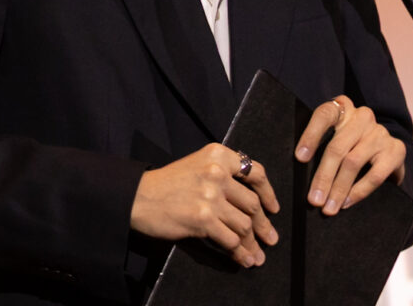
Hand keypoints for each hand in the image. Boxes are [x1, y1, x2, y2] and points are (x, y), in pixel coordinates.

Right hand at [131, 143, 279, 267]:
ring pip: (244, 225)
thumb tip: (253, 203)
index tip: (273, 208)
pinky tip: (243, 259)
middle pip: (252, 204)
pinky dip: (240, 253)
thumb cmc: (166, 183)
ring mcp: (211, 196)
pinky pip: (231, 240)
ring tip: (258, 255)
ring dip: (253, 244)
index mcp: (217, 155)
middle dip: (264, 226)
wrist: (138, 197)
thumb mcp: (197, 165)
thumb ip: (222, 175)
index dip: (268, 193)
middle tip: (270, 239)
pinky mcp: (203, 219)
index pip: (255, 172)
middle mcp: (217, 172)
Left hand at [296, 95, 407, 214]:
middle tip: (314, 199)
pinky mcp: (396, 150)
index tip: (300, 158)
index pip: (323, 115)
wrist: (387, 150)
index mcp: (342, 108)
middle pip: (337, 147)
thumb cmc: (350, 144)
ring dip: (339, 189)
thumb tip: (299, 170)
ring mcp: (380, 133)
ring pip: (353, 163)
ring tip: (329, 207)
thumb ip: (320, 144)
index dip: (310, 136)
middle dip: (323, 177)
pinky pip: (375, 175)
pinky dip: (359, 192)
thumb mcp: (335, 136)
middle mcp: (362, 117)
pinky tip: (347, 202)